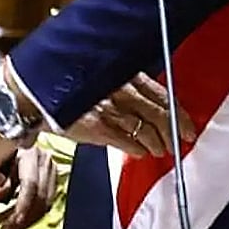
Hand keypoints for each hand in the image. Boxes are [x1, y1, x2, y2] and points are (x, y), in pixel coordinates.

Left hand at [0, 145, 58, 228]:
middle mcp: (45, 160)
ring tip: (15, 226)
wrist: (12, 139)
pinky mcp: (54, 177)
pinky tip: (25, 218)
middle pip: (41, 196)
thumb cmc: (1, 153)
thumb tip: (0, 197)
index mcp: (30, 155)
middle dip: (26, 217)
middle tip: (10, 228)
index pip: (30, 185)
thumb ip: (0, 182)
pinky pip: (49, 200)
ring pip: (47, 201)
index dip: (22, 206)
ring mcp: (52, 169)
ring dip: (31, 217)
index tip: (12, 221)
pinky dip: (37, 212)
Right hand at [66, 73, 194, 158]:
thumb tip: (151, 106)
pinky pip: (127, 141)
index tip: (188, 125)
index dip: (179, 112)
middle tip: (182, 141)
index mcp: (125, 75)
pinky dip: (137, 149)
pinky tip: (141, 153)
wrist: (40, 97)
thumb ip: (128, 89)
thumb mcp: (104, 79)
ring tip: (160, 150)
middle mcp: (121, 89)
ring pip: (146, 129)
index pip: (162, 93)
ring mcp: (110, 108)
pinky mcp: (98, 127)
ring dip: (157, 143)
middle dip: (174, 130)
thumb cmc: (71, 87)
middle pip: (160, 113)